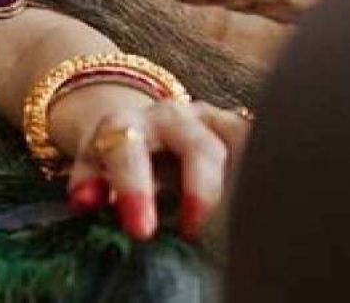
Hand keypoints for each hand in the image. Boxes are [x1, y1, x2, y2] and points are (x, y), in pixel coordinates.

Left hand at [61, 93, 250, 241]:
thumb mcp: (91, 167)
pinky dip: (264, 167)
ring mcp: (208, 118)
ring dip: (244, 179)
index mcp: (126, 124)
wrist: (135, 124)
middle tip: (197, 234)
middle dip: (202, 193)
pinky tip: (266, 198)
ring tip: (243, 220)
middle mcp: (171, 116)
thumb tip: (83, 203)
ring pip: (240, 142)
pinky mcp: (235, 126)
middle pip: (198, 148)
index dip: (135, 190)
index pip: (129, 151)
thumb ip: (87, 185)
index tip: (141, 231)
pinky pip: (260, 143)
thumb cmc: (114, 158)